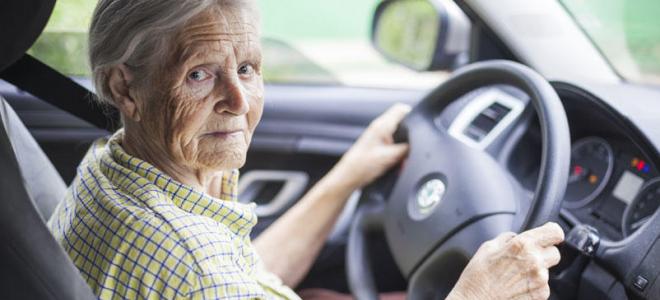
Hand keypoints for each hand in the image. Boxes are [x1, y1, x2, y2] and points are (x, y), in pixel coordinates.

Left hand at [331, 103, 410, 188]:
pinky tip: (398, 162)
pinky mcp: (379, 146)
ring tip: (403, 158)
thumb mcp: (389, 157)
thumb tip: (418, 146)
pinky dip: (399, 152)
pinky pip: (394, 145)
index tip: (420, 127)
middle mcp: (380, 128)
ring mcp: (379, 137)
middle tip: (412, 147)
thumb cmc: (361, 166)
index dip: (413, 115)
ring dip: (405, 146)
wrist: (349, 176)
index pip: (401, 109)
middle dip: (410, 135)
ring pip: (399, 135)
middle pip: (402, 123)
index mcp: (382, 125)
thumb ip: (406, 149)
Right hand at [447, 222, 564, 299]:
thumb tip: (516, 237)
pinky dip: (534, 284)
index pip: (555, 232)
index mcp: (522, 245)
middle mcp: (534, 261)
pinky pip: (544, 285)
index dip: (551, 232)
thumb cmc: (477, 277)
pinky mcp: (541, 295)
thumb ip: (508, 238)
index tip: (547, 235)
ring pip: (548, 270)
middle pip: (555, 252)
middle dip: (543, 253)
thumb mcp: (488, 247)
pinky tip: (517, 286)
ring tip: (515, 276)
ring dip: (536, 270)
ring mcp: (540, 280)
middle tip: (526, 258)